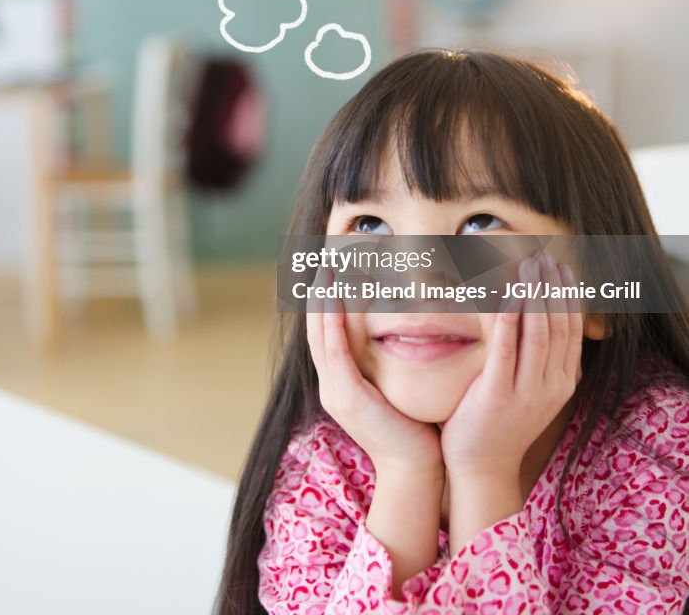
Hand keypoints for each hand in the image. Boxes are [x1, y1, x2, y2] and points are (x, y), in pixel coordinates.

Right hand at [307, 267, 443, 477]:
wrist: (416, 467)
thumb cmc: (414, 428)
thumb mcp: (394, 390)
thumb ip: (389, 365)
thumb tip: (402, 334)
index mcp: (340, 385)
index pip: (325, 336)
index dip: (323, 306)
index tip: (329, 276)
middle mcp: (331, 386)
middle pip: (315, 332)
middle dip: (317, 297)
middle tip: (320, 264)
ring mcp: (335, 392)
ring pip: (320, 337)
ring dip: (320, 303)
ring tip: (324, 272)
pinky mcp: (347, 397)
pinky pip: (334, 352)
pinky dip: (331, 323)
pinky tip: (334, 300)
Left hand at [439, 251, 582, 479]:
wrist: (481, 467)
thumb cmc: (499, 422)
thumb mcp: (531, 391)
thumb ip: (539, 361)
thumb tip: (540, 320)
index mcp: (562, 383)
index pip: (571, 331)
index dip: (567, 297)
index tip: (561, 268)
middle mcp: (550, 386)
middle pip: (557, 326)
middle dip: (551, 288)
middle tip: (543, 257)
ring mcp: (526, 392)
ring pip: (537, 334)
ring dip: (533, 295)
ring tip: (527, 266)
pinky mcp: (498, 395)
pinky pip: (506, 349)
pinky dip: (508, 319)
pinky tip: (505, 295)